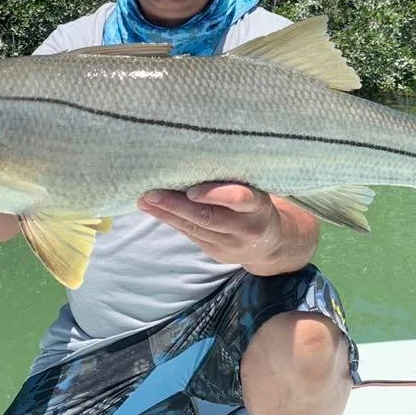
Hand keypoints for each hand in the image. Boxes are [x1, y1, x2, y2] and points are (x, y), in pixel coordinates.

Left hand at [138, 182, 284, 267]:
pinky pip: (190, 236)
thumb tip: (193, 160)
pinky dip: (171, 221)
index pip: (239, 199)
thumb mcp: (256, 190)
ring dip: (166, 214)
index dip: (214, 195)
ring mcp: (230, 244)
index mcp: (259, 205)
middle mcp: (246, 227)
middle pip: (208, 217)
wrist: (271, 244)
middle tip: (151, 194)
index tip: (191, 191)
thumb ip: (233, 182)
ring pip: (194, 228)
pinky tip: (155, 211)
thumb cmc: (257, 205)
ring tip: (144, 201)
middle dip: (176, 206)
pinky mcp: (216, 253)